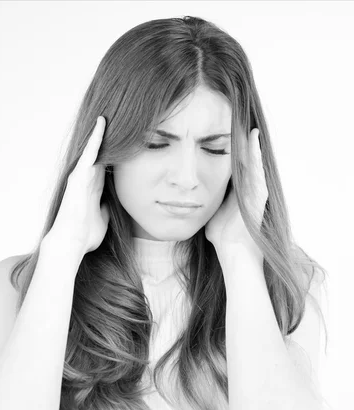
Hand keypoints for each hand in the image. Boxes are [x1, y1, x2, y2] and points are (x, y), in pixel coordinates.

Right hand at [42, 116, 109, 265]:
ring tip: (111, 112)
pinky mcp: (79, 175)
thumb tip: (114, 203)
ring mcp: (82, 176)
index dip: (115, 155)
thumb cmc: (86, 235)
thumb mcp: (103, 220)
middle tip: (120, 118)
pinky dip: (96, 137)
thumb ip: (107, 209)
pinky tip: (103, 122)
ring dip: (102, 132)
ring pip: (94, 149)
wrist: (71, 243)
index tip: (126, 142)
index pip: (106, 167)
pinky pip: (90, 152)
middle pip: (101, 153)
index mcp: (93, 189)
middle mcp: (87, 179)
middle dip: (109, 138)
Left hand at [204, 128, 267, 262]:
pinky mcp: (260, 195)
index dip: (230, 147)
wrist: (233, 252)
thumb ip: (205, 201)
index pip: (234, 163)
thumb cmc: (222, 237)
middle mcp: (249, 188)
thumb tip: (189, 197)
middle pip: (246, 158)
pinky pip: (258, 169)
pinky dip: (256, 154)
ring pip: (254, 160)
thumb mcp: (210, 211)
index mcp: (237, 190)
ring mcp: (256, 190)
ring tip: (247, 123)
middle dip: (241, 140)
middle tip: (238, 118)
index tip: (224, 128)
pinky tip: (253, 138)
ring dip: (250, 142)